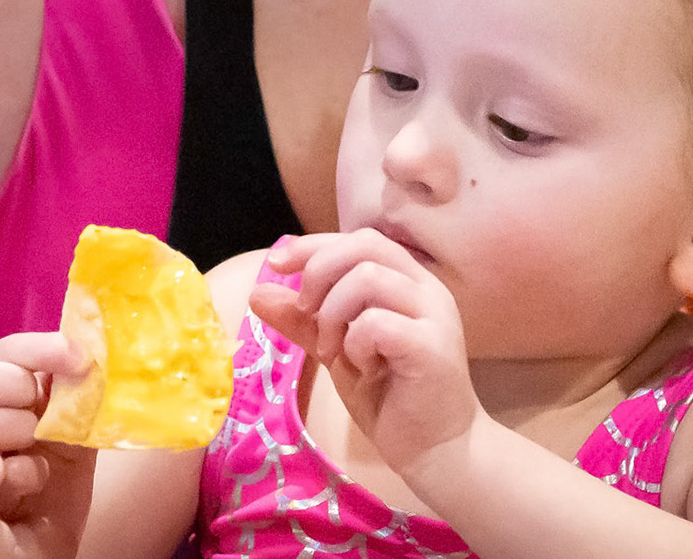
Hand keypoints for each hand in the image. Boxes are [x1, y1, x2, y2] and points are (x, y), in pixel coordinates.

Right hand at [0, 333, 95, 523]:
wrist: (55, 518)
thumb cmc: (61, 456)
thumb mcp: (75, 413)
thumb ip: (76, 382)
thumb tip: (90, 347)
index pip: (5, 351)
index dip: (39, 349)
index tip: (79, 358)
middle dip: (16, 386)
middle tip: (43, 406)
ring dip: (21, 429)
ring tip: (42, 443)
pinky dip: (25, 472)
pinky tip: (39, 476)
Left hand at [250, 229, 481, 482]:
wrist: (435, 452)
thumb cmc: (389, 397)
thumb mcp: (336, 350)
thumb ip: (304, 321)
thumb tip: (257, 293)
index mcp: (407, 282)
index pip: (359, 240)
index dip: (314, 245)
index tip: (276, 264)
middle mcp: (426, 289)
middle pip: (364, 247)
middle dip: (319, 272)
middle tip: (307, 313)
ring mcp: (434, 316)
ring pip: (368, 279)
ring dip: (334, 312)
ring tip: (333, 350)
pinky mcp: (432, 347)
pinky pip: (377, 323)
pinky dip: (355, 343)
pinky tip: (361, 367)